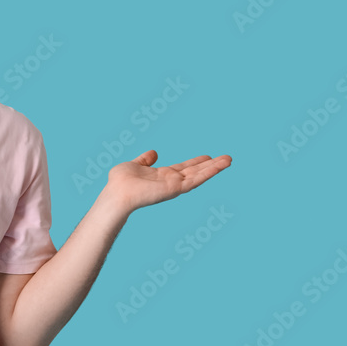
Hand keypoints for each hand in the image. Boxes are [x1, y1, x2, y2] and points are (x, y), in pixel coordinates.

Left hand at [105, 150, 231, 212]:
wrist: (117, 193)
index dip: (195, 162)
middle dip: (210, 165)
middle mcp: (170, 181)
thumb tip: (154, 152)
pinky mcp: (176, 188)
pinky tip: (219, 166)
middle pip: (195, 171)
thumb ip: (144, 160)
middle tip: (226, 158)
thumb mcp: (133, 165)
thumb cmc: (119, 182)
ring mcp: (174, 185)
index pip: (183, 168)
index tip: (207, 156)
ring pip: (199, 175)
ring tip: (229, 160)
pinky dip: (208, 173)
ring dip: (215, 168)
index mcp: (161, 175)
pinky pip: (196, 180)